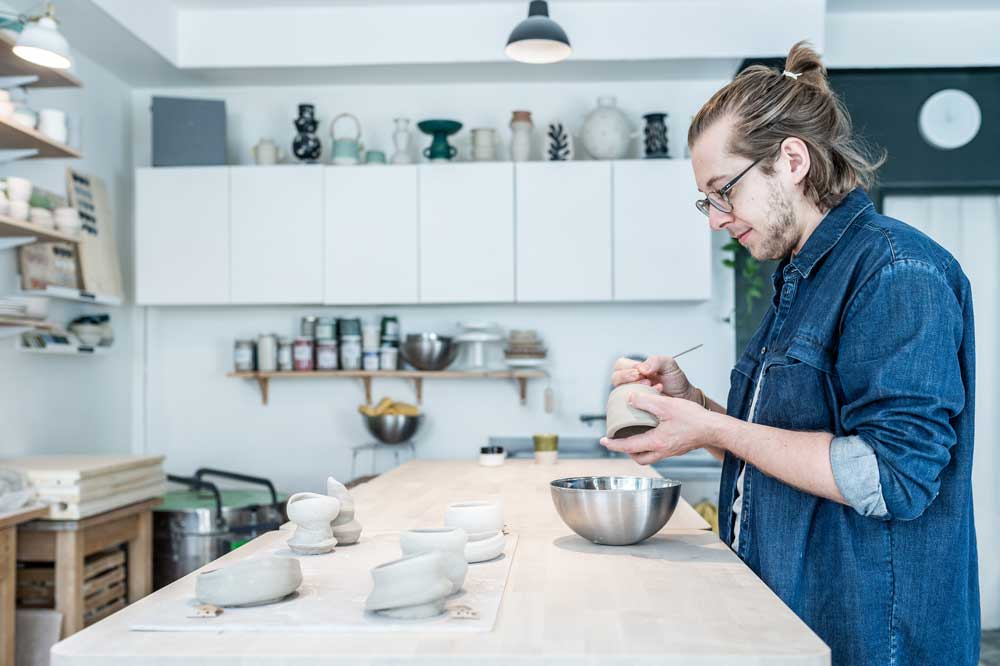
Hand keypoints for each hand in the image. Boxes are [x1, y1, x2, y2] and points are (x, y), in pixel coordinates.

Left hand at [600, 390, 719, 464]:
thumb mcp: (666, 405)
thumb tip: (629, 399)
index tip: (603, 441)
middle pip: (639, 458)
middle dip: (626, 452)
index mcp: (657, 442)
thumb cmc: (694, 418)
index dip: (614, 444)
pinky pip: (659, 452)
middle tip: (618, 442)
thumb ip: (646, 401)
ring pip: (649, 457)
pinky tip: (652, 433)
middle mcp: (663, 450)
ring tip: (632, 438)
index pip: (629, 446)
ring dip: (638, 450)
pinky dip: (650, 446)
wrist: (715, 428)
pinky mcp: (678, 449)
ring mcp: (671, 451)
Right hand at [611, 354, 696, 401]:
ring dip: (634, 389)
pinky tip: (654, 396)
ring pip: (619, 392)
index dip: (627, 368)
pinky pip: (627, 405)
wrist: (684, 398)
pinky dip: (640, 400)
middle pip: (615, 378)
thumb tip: (641, 369)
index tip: (640, 371)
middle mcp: (630, 382)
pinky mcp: (635, 407)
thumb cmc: (675, 381)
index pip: (619, 365)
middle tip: (644, 380)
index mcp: (635, 369)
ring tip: (650, 387)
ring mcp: (632, 395)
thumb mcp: (669, 364)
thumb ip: (656, 360)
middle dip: (628, 378)